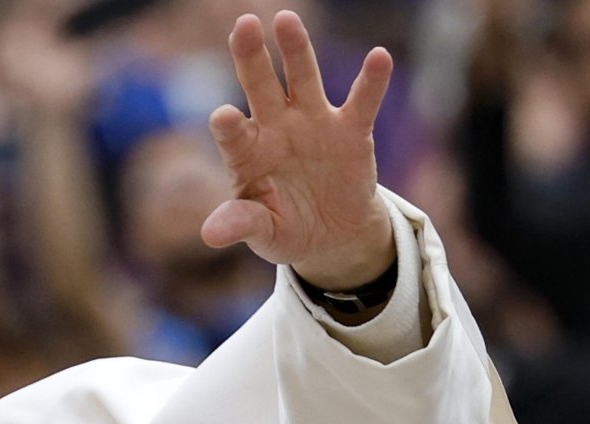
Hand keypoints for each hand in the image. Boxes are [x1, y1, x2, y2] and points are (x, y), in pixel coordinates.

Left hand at [202, 11, 394, 289]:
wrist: (331, 235)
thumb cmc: (285, 228)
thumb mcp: (263, 233)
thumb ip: (241, 224)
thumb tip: (210, 235)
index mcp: (248, 153)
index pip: (233, 134)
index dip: (228, 125)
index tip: (223, 117)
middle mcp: (276, 128)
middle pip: (260, 87)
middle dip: (250, 57)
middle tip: (242, 26)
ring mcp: (313, 124)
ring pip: (303, 79)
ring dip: (297, 50)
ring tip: (286, 20)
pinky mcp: (351, 131)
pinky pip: (362, 102)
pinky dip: (371, 81)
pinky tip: (379, 57)